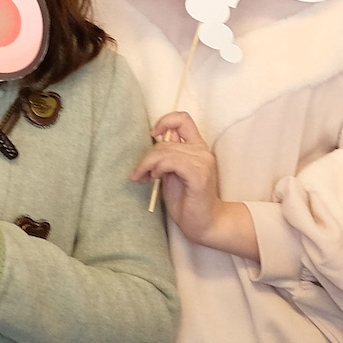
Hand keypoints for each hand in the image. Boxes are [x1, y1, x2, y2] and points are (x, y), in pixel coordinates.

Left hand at [132, 112, 255, 257]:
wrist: (204, 224)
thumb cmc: (187, 202)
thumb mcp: (172, 174)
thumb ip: (167, 158)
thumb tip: (152, 145)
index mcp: (197, 148)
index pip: (182, 119)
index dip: (165, 122)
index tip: (153, 136)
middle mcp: (202, 151)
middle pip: (165, 141)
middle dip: (146, 157)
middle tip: (138, 174)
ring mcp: (202, 162)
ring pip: (165, 151)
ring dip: (148, 164)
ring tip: (143, 178)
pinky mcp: (199, 175)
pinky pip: (172, 162)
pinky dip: (159, 167)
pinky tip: (155, 178)